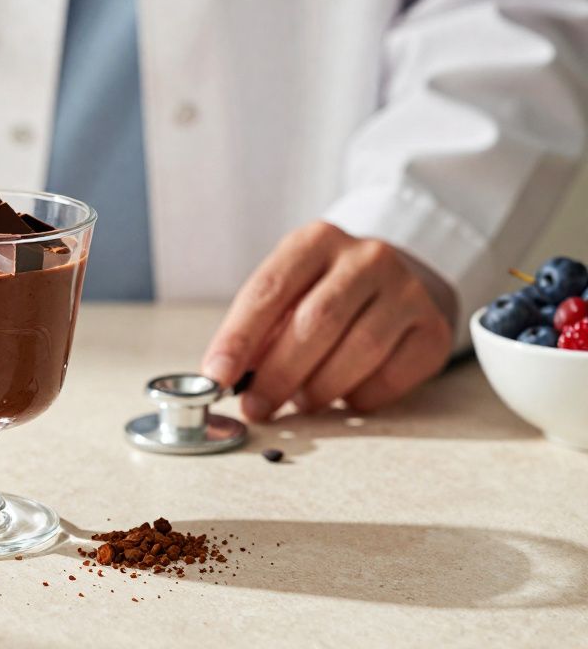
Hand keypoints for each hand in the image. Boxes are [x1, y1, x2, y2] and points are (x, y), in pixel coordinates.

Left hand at [201, 221, 453, 420]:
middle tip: (256, 407)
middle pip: (316, 322)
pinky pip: (391, 376)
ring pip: (358, 350)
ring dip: (319, 389)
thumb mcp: (285, 295)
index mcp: (316, 241)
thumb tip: (223, 378)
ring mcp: (407, 291)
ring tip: (300, 403)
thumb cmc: (323, 293)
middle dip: (278, 374)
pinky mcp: (432, 329)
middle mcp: (366, 257)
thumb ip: (256, 331)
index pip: (269, 289)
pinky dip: (358, 397)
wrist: (393, 283)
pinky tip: (344, 396)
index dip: (239, 338)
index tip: (216, 377)